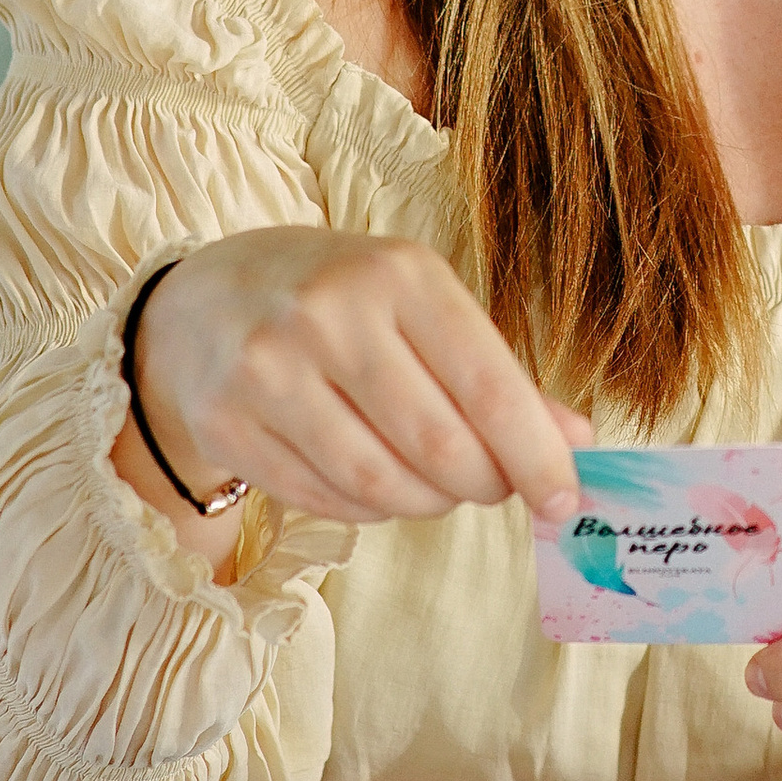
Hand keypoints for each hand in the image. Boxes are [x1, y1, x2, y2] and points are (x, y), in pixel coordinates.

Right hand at [120, 227, 589, 552]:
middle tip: (492, 485)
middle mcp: (328, 314)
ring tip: (435, 485)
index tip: (565, 501)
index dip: (537, 455)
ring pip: (381, 483)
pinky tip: (374, 482)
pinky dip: (370, 508)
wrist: (205, 299)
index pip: (488, 383)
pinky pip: (327, 500)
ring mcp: (267, 370)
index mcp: (396, 272)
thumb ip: (497, 376)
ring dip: (428, 502)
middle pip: (439, 446)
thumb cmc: (339, 302)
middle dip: (484, 484)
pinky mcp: (224, 423)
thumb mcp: (420, 307)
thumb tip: (576, 446)